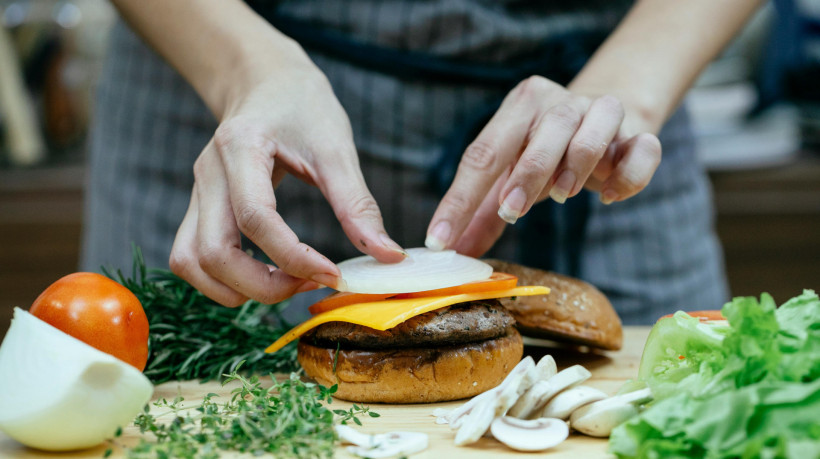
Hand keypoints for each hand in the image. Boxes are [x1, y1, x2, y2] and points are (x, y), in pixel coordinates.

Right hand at [170, 53, 404, 306]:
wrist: (265, 81)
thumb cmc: (301, 105)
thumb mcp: (336, 148)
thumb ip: (358, 205)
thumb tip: (390, 256)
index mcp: (240, 148)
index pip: (255, 218)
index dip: (294, 256)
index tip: (333, 274)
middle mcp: (208, 173)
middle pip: (213, 252)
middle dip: (263, 286)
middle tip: (310, 284)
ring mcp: (197, 192)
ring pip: (192, 262)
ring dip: (237, 289)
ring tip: (287, 284)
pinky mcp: (198, 208)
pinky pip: (192, 258)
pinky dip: (223, 280)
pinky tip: (265, 276)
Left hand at [425, 76, 661, 256]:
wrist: (605, 119)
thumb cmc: (545, 152)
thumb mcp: (508, 175)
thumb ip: (482, 212)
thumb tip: (455, 253)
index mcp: (520, 107)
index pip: (484, 153)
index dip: (460, 199)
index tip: (441, 240)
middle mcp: (561, 103)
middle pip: (545, 133)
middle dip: (525, 176)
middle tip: (510, 212)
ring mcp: (603, 113)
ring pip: (593, 133)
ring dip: (576, 168)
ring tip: (561, 197)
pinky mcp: (639, 133)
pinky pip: (642, 150)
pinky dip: (626, 177)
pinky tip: (607, 197)